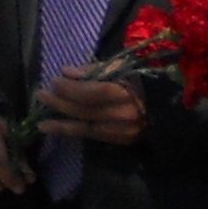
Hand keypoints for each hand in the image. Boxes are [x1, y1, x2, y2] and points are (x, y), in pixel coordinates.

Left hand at [34, 70, 148, 145]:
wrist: (167, 108)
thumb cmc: (142, 81)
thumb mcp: (122, 67)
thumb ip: (93, 70)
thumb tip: (66, 72)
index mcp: (125, 92)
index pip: (91, 92)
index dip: (70, 88)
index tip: (53, 81)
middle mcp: (123, 115)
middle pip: (86, 111)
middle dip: (60, 104)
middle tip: (40, 96)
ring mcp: (122, 131)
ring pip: (87, 128)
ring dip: (62, 125)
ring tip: (42, 123)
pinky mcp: (121, 141)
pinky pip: (93, 136)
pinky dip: (76, 132)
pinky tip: (60, 129)